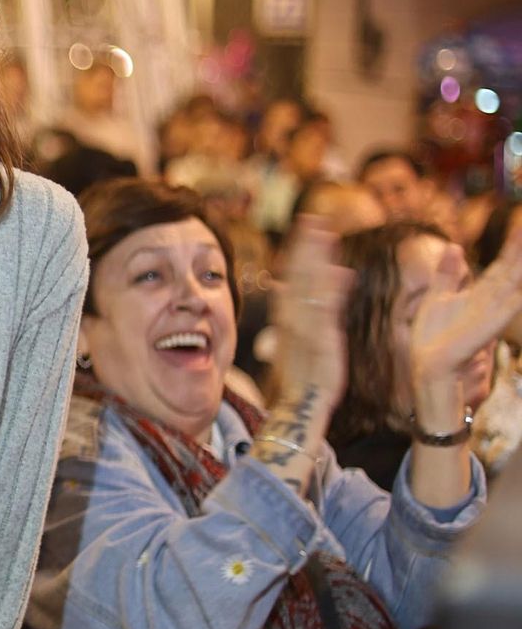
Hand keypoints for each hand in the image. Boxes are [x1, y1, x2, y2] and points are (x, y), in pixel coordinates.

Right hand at [269, 216, 355, 413]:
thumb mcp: (307, 342)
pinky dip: (330, 294)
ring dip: (314, 261)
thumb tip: (337, 277)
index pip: (290, 279)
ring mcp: (304, 333)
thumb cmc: (306, 381)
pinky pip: (324, 315)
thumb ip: (320, 310)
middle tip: (314, 217)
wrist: (299, 411)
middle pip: (296, 276)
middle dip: (304, 246)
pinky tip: (340, 273)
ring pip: (307, 289)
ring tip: (324, 234)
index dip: (297, 252)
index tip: (305, 227)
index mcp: (288, 321)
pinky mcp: (320, 345)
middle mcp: (292, 323)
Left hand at [410, 226, 521, 387]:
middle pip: (512, 269)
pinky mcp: (490, 325)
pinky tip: (520, 285)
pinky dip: (519, 295)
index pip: (502, 265)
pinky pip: (511, 306)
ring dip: (521, 265)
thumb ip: (448, 273)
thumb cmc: (433, 335)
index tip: (520, 225)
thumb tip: (454, 245)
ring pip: (514, 282)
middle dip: (520, 249)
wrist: (428, 362)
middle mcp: (491, 300)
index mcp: (480, 293)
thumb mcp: (437, 295)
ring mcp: (493, 312)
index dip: (512, 246)